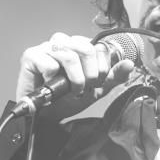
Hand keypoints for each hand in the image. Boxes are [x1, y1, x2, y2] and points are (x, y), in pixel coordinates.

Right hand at [16, 32, 135, 120]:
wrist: (47, 116)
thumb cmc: (67, 100)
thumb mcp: (96, 90)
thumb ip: (113, 77)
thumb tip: (129, 64)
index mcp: (78, 46)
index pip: (98, 47)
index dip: (102, 68)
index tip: (96, 83)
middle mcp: (63, 43)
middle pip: (85, 48)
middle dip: (90, 73)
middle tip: (85, 88)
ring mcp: (46, 48)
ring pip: (69, 54)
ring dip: (74, 77)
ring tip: (71, 90)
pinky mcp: (30, 56)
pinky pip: (48, 63)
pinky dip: (53, 78)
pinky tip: (51, 85)